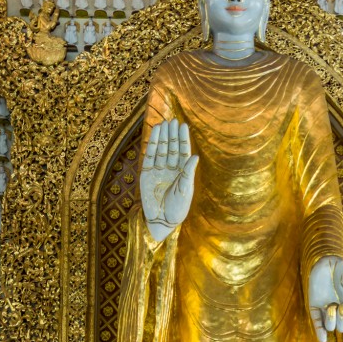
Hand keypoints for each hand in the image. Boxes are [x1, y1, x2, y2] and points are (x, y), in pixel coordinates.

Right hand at [140, 119, 198, 241]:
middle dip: (172, 134)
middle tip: (172, 120)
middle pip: (172, 147)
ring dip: (163, 136)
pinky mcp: (146, 173)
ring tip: (163, 123)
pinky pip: (150, 155)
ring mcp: (158, 170)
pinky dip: (152, 143)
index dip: (183, 139)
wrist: (161, 221)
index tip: (183, 125)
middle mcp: (171, 169)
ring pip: (161, 149)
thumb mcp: (185, 190)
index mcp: (182, 172)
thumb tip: (195, 156)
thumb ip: (188, 173)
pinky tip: (155, 132)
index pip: (183, 151)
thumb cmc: (178, 209)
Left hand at [308, 255, 342, 341]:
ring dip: (333, 320)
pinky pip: (316, 322)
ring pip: (330, 326)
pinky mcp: (314, 306)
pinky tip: (323, 339)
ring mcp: (326, 309)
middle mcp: (338, 311)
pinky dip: (319, 331)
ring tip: (333, 307)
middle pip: (342, 327)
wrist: (328, 261)